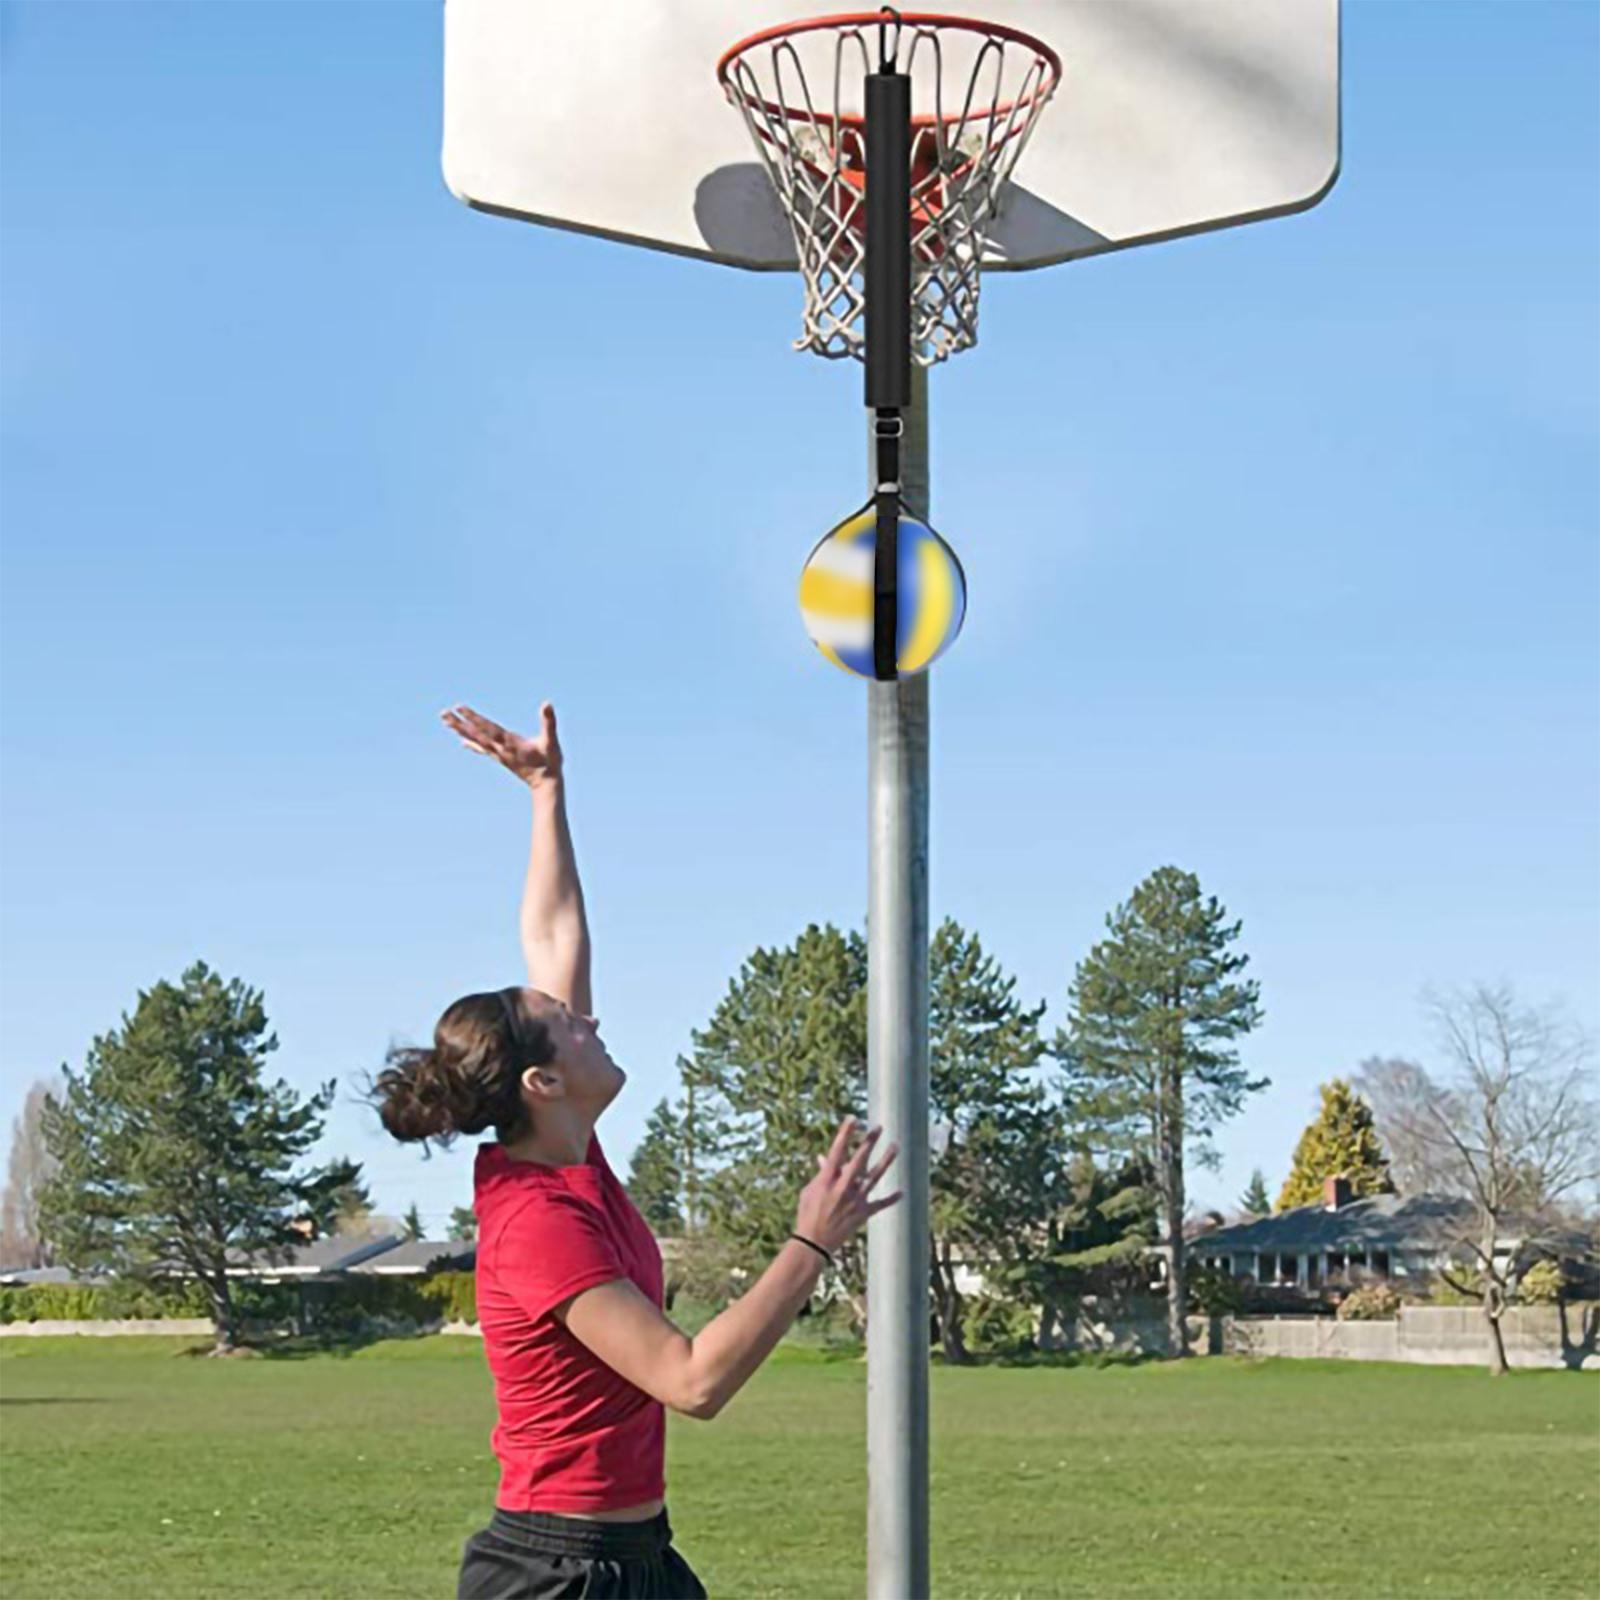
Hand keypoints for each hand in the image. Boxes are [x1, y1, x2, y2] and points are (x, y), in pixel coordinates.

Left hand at [440, 702, 562, 787]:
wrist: (546, 785)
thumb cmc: (550, 762)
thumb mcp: (551, 741)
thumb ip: (549, 722)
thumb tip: (547, 704)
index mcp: (510, 742)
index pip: (488, 727)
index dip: (474, 718)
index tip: (459, 708)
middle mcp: (500, 749)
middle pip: (476, 734)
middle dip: (459, 723)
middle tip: (443, 714)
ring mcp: (499, 754)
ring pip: (476, 740)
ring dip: (461, 731)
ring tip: (447, 722)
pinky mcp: (501, 758)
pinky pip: (483, 750)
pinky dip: (471, 744)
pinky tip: (462, 741)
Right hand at [794, 1115, 899, 1255]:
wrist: (813, 1243)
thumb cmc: (807, 1214)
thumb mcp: (810, 1191)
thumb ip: (820, 1174)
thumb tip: (824, 1159)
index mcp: (827, 1180)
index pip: (837, 1151)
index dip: (845, 1134)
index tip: (853, 1119)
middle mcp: (843, 1188)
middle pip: (859, 1160)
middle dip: (869, 1142)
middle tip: (879, 1127)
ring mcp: (855, 1200)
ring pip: (874, 1177)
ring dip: (886, 1161)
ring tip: (895, 1146)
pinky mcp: (862, 1214)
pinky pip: (879, 1204)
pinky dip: (891, 1199)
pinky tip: (902, 1192)